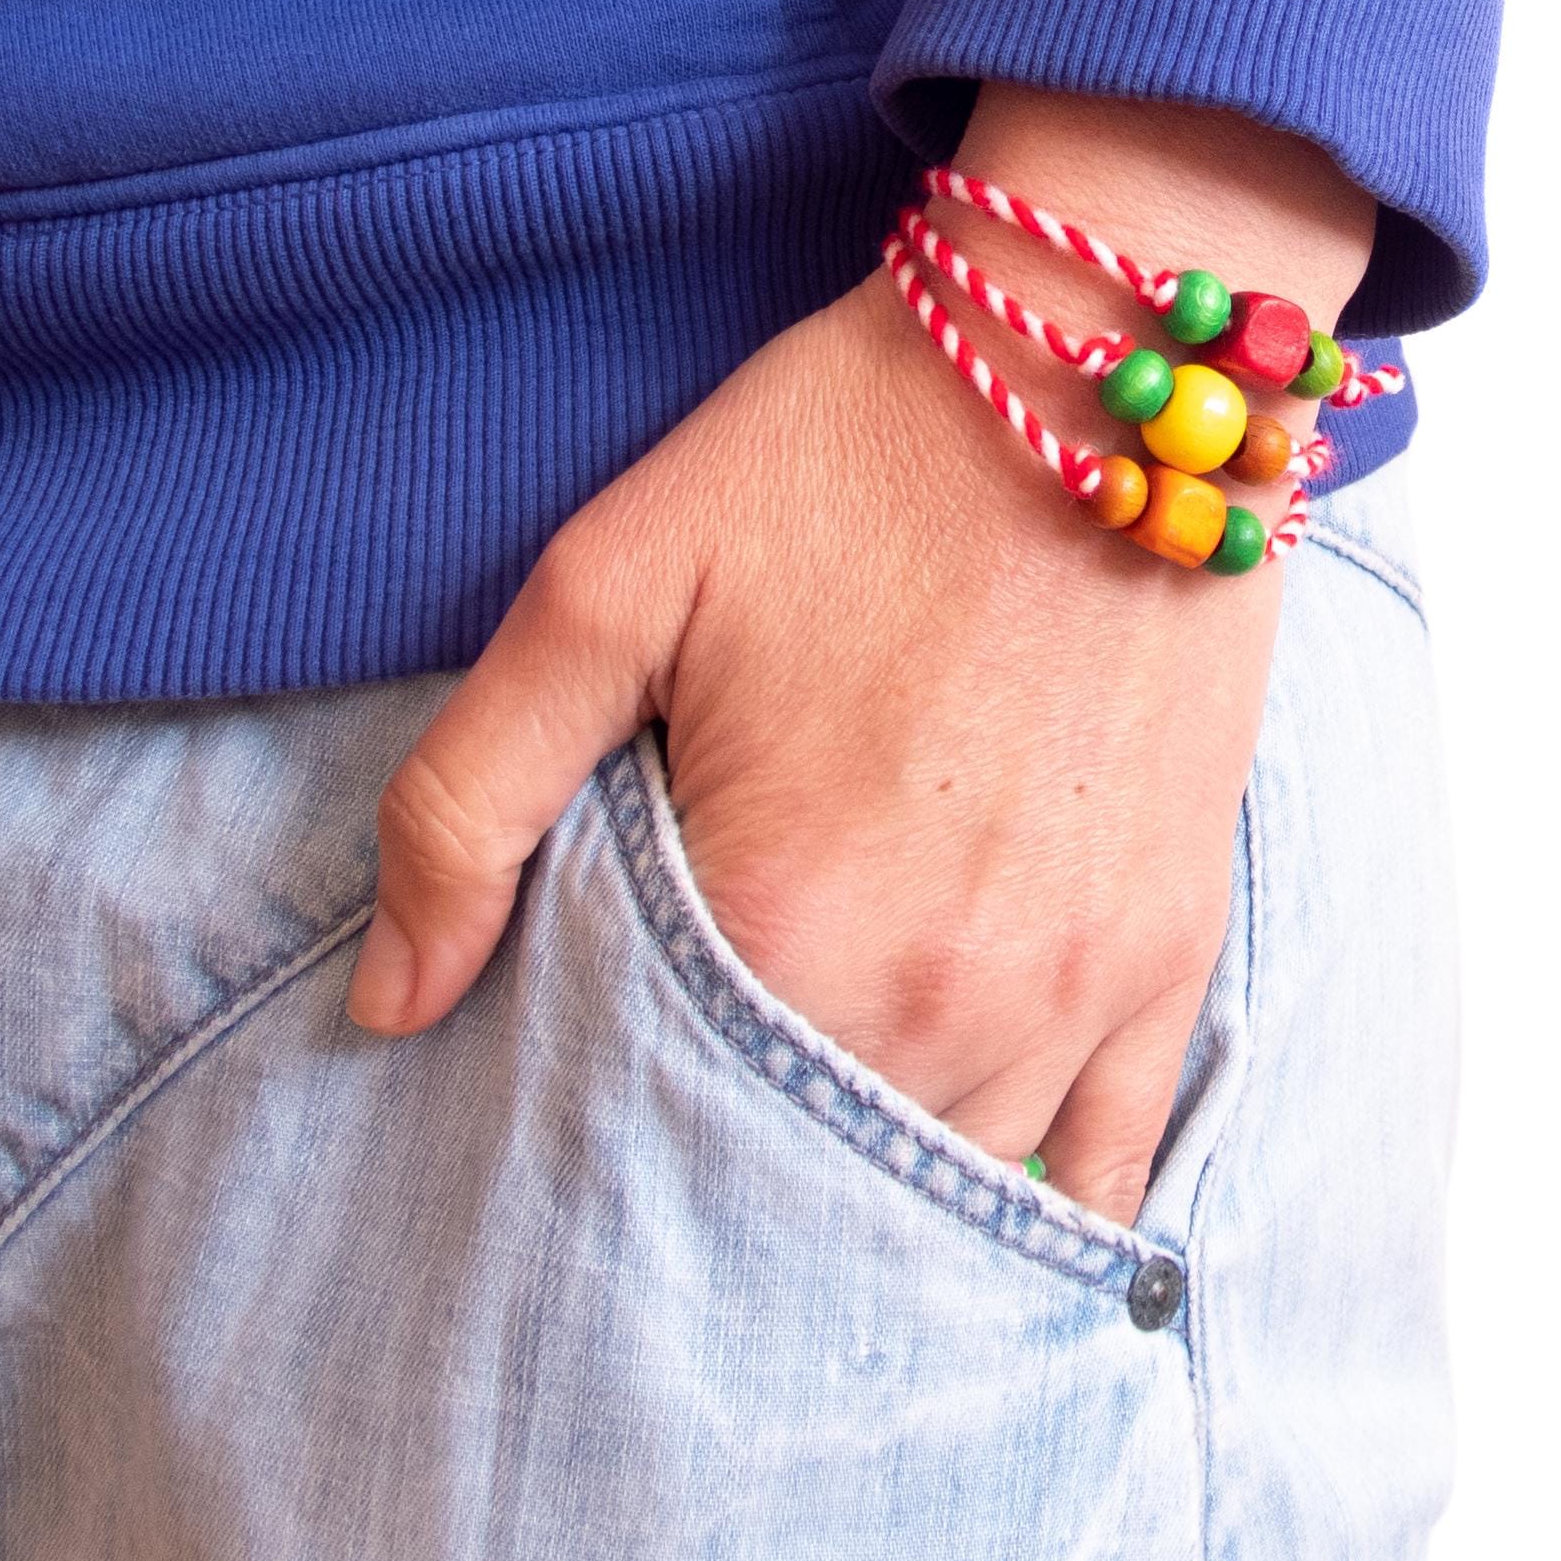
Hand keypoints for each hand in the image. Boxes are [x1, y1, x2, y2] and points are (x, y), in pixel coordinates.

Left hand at [345, 86, 1374, 1222]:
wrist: (1095, 360)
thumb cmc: (839, 455)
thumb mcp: (607, 583)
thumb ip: (467, 800)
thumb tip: (389, 1000)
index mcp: (789, 918)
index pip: (655, 1136)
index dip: (594, 1135)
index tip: (560, 1105)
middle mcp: (945, 994)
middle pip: (803, 1192)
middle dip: (723, 1188)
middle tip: (662, 1141)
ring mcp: (1077, 984)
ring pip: (950, 1198)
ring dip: (861, 1194)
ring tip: (785, 1153)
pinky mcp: (1170, 944)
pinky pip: (1108, 1160)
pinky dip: (1029, 1199)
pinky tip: (953, 1181)